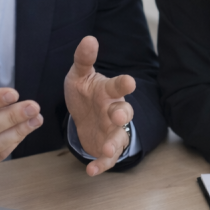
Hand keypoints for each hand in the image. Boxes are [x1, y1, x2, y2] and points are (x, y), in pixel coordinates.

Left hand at [64, 36, 135, 176]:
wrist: (83, 115)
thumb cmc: (84, 92)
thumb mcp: (79, 75)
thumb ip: (83, 59)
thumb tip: (89, 38)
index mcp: (108, 91)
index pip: (117, 86)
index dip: (123, 84)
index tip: (129, 82)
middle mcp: (114, 110)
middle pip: (123, 112)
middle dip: (122, 114)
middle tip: (119, 115)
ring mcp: (112, 130)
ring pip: (119, 137)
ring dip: (115, 144)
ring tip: (108, 150)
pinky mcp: (106, 147)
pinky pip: (107, 157)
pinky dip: (101, 165)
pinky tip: (91, 170)